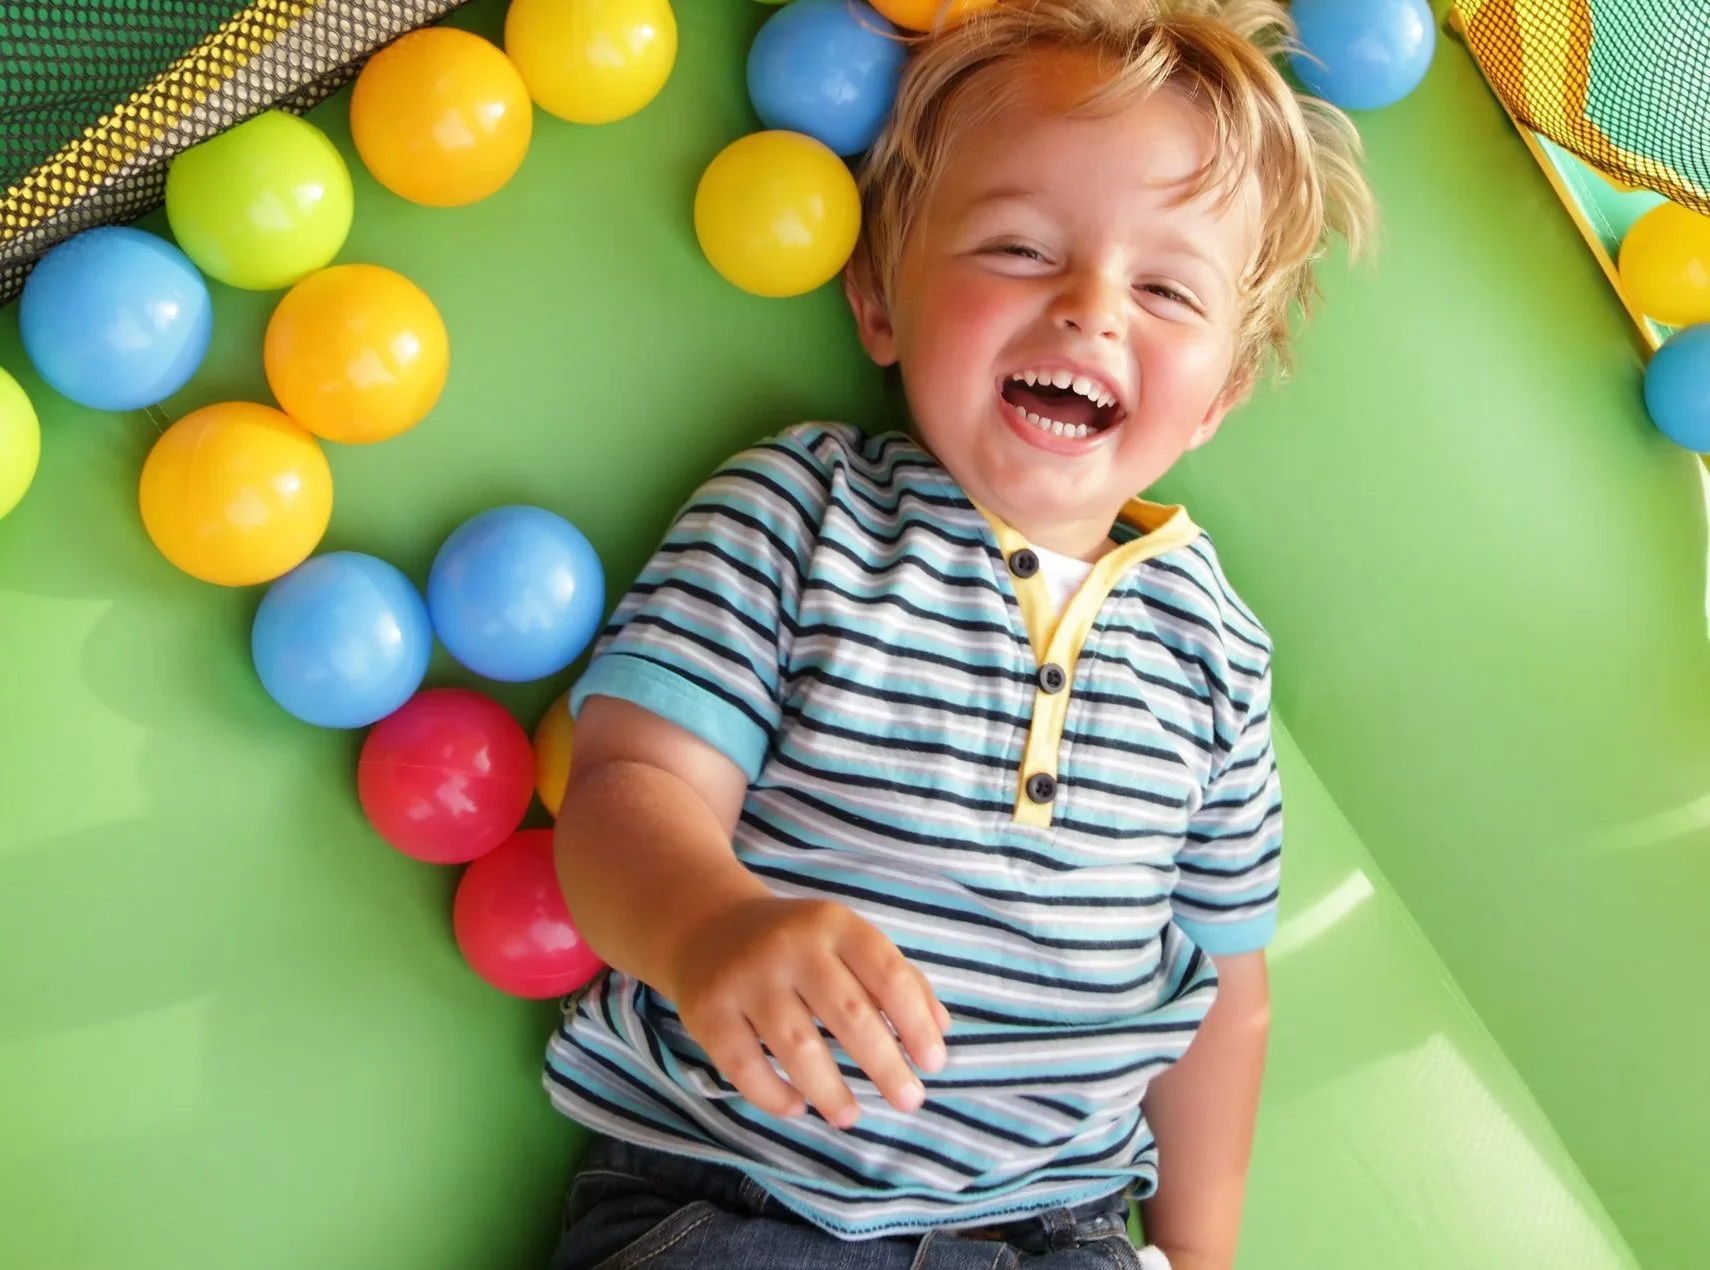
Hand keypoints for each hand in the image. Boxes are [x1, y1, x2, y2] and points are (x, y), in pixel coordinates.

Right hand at [666, 897, 950, 1128]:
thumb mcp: (847, 941)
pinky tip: (798, 1108)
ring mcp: (747, 978)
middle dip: (885, 1064)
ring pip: (797, 1046)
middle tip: (908, 1101)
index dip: (915, 1022)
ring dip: (831, 1091)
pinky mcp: (709, 1011)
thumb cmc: (797, 944)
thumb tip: (941, 1030)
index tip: (933, 1064)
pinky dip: (773, 1095)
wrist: (706, 926)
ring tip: (852, 1117)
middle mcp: (791, 946)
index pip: (887, 973)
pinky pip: (744, 1065)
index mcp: (834, 925)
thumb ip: (898, 979)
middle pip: (848, 1012)